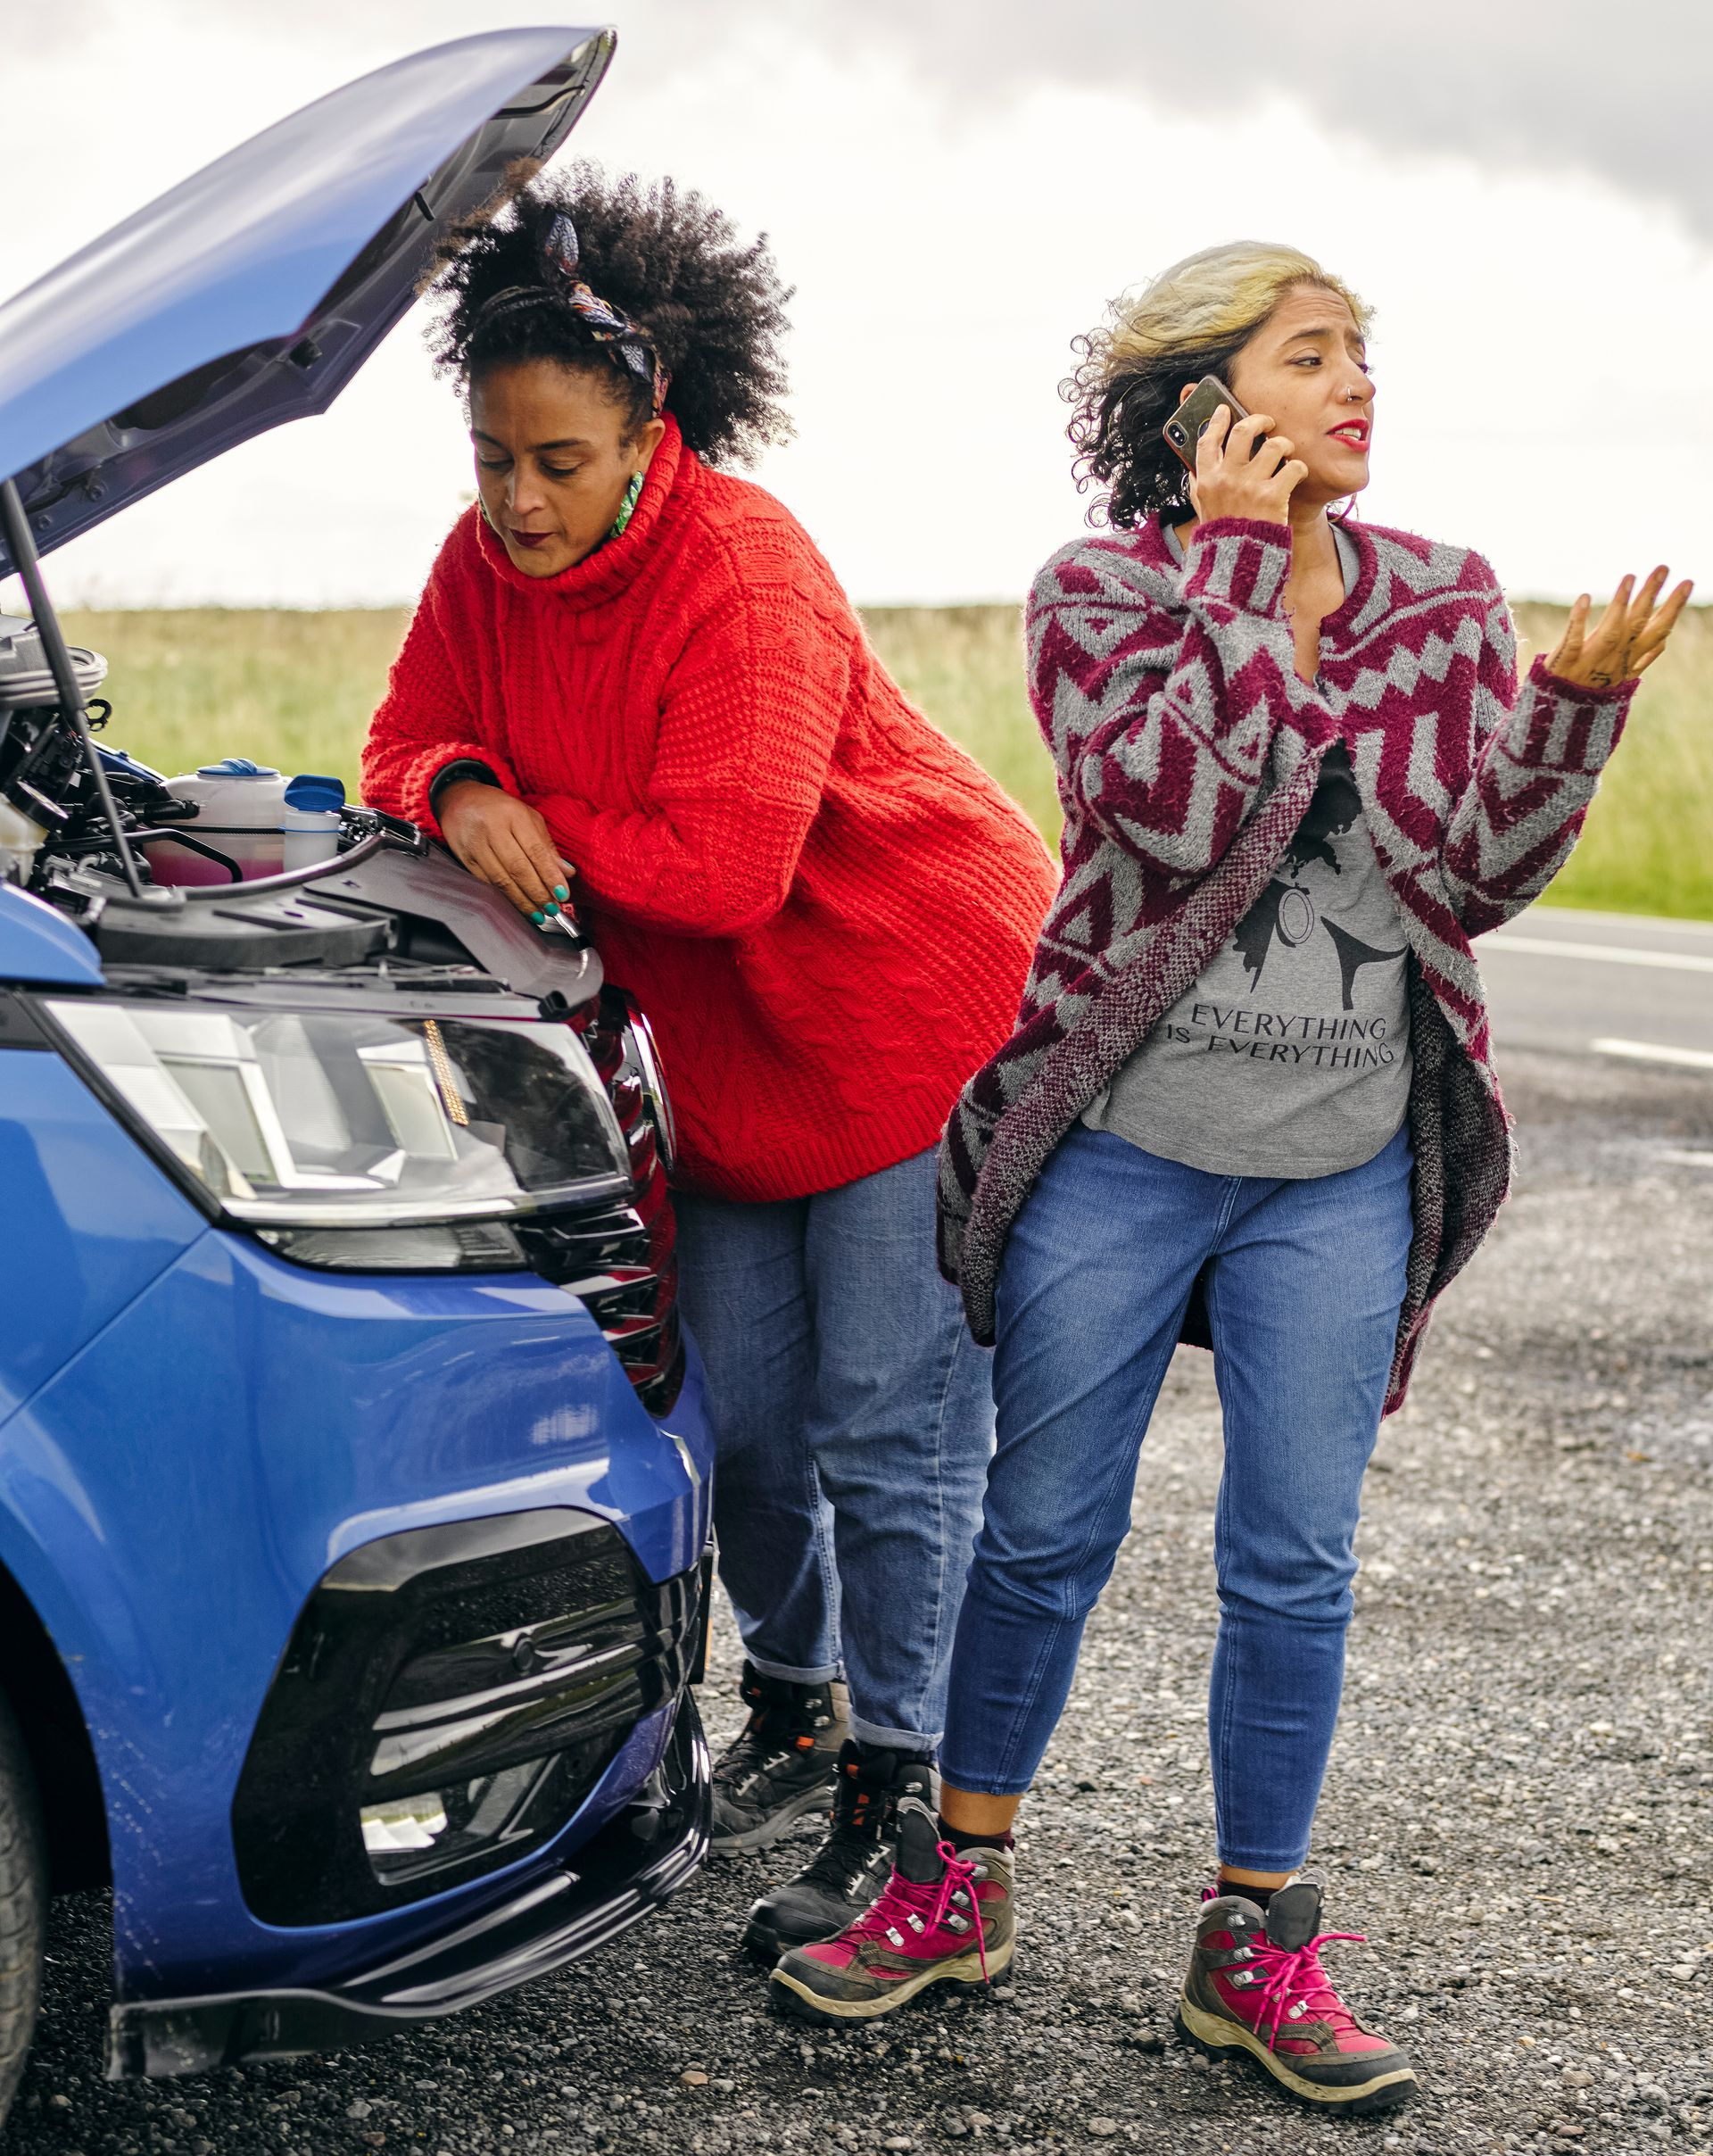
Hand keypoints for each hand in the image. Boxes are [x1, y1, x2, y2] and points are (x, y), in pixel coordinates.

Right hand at [438, 781, 573, 919]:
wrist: (459, 799)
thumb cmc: (500, 809)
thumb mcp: (528, 818)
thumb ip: (547, 846)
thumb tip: (567, 872)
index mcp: (513, 815)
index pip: (536, 850)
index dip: (550, 875)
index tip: (563, 894)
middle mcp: (492, 828)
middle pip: (518, 868)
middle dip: (538, 893)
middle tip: (552, 909)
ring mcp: (475, 844)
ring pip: (501, 879)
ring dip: (522, 901)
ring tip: (538, 914)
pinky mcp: (464, 858)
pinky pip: (486, 883)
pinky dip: (503, 898)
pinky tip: (517, 906)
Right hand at [1189, 407, 1306, 526]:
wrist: (1237, 564)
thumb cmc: (1222, 536)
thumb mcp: (1203, 509)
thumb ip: (1200, 484)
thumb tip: (1196, 463)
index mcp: (1207, 480)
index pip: (1208, 441)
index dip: (1217, 421)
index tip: (1224, 410)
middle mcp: (1227, 479)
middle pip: (1243, 432)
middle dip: (1259, 421)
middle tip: (1268, 424)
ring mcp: (1250, 486)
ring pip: (1274, 445)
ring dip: (1284, 445)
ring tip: (1287, 453)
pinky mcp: (1273, 496)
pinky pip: (1293, 467)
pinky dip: (1299, 468)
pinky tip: (1296, 474)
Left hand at [1547, 565, 1694, 687]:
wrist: (1559, 723)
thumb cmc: (1592, 697)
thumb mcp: (1623, 680)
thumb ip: (1643, 658)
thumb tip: (1664, 641)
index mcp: (1630, 661)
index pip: (1658, 630)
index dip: (1673, 607)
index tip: (1688, 582)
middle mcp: (1614, 660)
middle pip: (1637, 624)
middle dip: (1652, 595)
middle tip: (1663, 567)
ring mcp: (1590, 662)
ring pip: (1611, 630)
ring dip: (1621, 603)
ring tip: (1630, 576)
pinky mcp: (1565, 664)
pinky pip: (1572, 640)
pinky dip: (1579, 620)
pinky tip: (1585, 596)